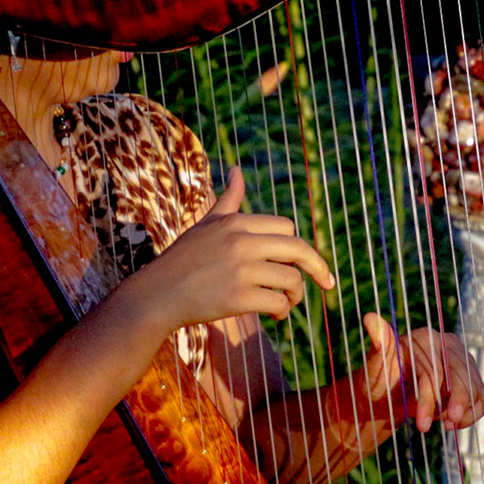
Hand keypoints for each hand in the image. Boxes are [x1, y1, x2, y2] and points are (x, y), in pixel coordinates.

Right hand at [126, 168, 335, 331]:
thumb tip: (237, 169)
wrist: (156, 295)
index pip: (286, 228)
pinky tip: (276, 315)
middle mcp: (240, 241)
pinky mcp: (238, 298)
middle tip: (326, 283)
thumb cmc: (183, 260)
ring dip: (296, 296)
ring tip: (287, 303)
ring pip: (291, 280)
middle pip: (299, 250)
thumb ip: (229, 198)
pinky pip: (278, 303)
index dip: (299, 248)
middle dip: (317, 268)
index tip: (306, 263)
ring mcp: (240, 269)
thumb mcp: (206, 223)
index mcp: (236, 222)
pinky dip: (283, 311)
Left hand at [334, 313, 483, 434]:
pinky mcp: (471, 380)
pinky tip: (450, 423)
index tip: (422, 424)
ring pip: (476, 390)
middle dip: (456, 404)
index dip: (430, 398)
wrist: (387, 395)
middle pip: (463, 377)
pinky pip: (482, 400)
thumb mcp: (377, 365)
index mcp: (427, 338)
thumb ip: (379, 343)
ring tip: (442, 424)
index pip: (436, 369)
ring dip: (462, 412)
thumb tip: (369, 317)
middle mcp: (449, 346)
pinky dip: (470, 415)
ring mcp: (463, 363)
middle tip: (446, 426)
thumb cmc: (380, 379)